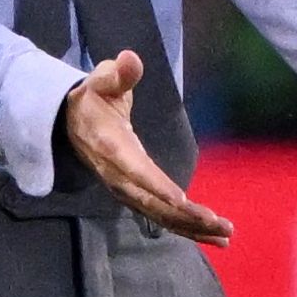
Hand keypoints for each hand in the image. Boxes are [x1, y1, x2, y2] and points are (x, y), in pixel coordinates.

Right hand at [62, 51, 234, 245]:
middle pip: (151, 200)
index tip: (180, 199)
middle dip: (185, 215)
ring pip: (158, 214)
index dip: (155, 184)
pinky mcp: (133, 196)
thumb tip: (130, 58)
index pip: (133, 168)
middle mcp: (116, 173)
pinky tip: (212, 237)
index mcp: (110, 144)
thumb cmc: (93, 98)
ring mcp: (124, 188)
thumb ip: (117, 73)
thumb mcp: (101, 80)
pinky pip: (160, 216)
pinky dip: (185, 228)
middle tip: (221, 225)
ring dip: (191, 227)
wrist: (70, 123)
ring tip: (225, 236)